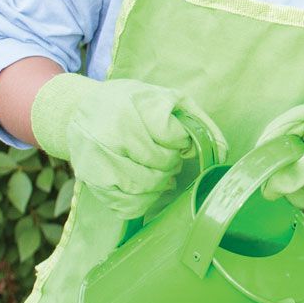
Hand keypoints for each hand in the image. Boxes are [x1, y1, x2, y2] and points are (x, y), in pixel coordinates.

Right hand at [31, 74, 224, 217]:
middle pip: (159, 163)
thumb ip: (196, 121)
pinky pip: (127, 205)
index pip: (170, 135)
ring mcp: (98, 160)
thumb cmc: (130, 103)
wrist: (80, 110)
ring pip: (145, 186)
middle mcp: (110, 133)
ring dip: (160, 182)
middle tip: (168, 157)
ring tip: (158, 171)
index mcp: (131, 107)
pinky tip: (144, 186)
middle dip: (171, 163)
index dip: (181, 141)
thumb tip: (223, 152)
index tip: (178, 139)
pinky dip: (143, 200)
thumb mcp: (164, 97)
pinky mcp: (92, 181)